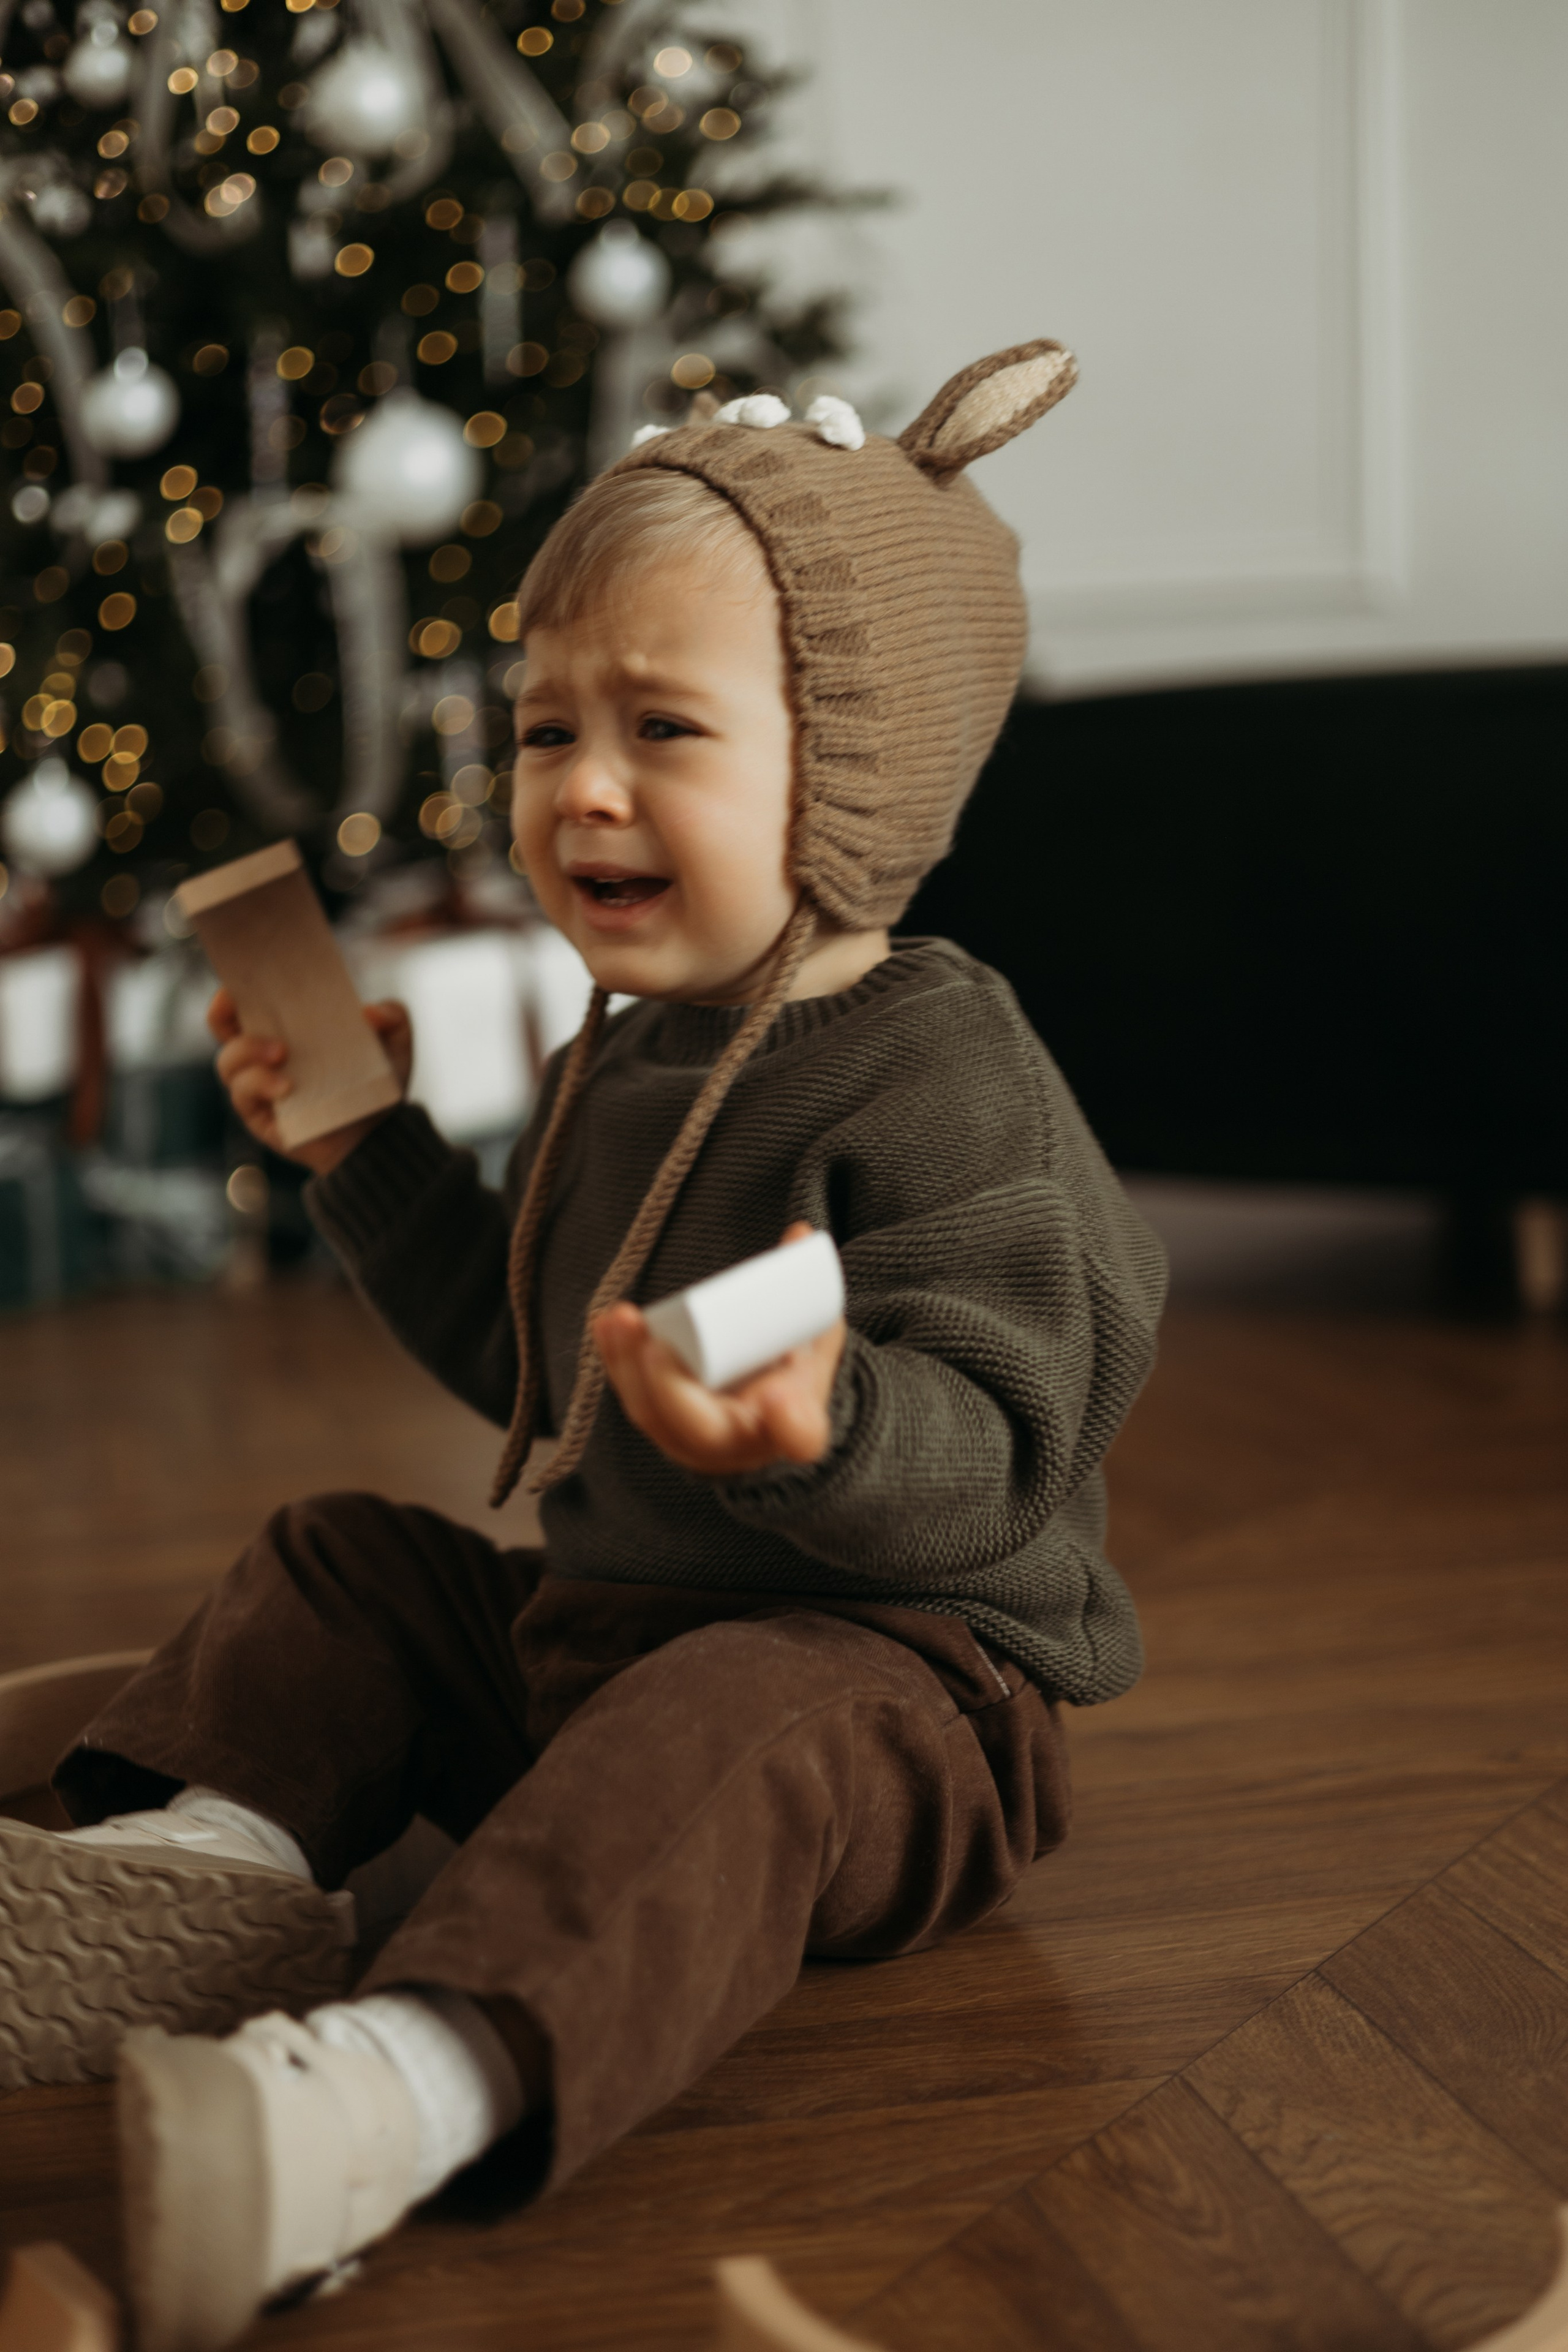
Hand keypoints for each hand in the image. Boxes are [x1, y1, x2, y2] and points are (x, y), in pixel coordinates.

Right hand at [207, 988, 412, 1174]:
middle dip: (222, 1011)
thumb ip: (393, 1017)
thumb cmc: (378, 1087)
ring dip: (247, 1051)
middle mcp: (265, 1056)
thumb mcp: (395, 1045)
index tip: (241, 976)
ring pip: (228, 1062)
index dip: (236, 987)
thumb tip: (368, 1011)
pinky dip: (259, 1085)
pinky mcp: (261, 1117)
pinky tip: (286, 1087)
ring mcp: (259, 1087)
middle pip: (222, 1027)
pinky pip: (243, 1096)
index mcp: (288, 1030)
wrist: (381, 1136)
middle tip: (242, 1007)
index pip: (249, 1003)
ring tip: (282, 1053)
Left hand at [594, 1222, 845, 1475]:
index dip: (790, 1422)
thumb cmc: (794, 1371)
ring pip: (655, 1415)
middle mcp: (741, 1446)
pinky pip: (632, 1398)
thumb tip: (798, 1232)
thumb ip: (809, 1291)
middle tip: (661, 1348)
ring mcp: (693, 1441)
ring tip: (624, 1320)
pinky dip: (616, 1362)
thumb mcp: (815, 1336)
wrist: (764, 1411)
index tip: (780, 1395)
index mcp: (796, 1426)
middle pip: (703, 1432)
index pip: (799, 1436)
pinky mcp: (661, 1424)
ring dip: (632, 1369)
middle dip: (674, 1391)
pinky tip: (606, 1324)